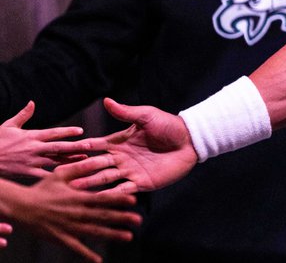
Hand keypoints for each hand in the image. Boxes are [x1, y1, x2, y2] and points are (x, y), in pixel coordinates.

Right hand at [0, 102, 96, 178]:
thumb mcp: (8, 125)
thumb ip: (23, 115)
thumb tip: (32, 102)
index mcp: (30, 136)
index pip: (52, 133)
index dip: (67, 131)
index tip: (80, 131)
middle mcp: (33, 148)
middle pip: (58, 147)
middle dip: (75, 146)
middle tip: (90, 146)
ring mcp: (30, 161)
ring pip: (55, 161)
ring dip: (70, 161)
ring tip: (86, 161)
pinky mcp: (26, 173)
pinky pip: (43, 176)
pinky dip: (55, 177)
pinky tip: (68, 180)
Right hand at [0, 159, 139, 262]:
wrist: (21, 207)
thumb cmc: (42, 189)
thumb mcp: (60, 174)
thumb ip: (79, 168)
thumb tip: (96, 157)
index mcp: (78, 197)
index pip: (102, 198)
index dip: (118, 199)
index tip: (134, 201)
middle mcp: (77, 212)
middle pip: (103, 216)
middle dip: (122, 218)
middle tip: (139, 220)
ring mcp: (70, 227)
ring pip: (94, 231)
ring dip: (112, 234)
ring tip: (129, 236)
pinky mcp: (61, 238)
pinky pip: (76, 248)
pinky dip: (87, 255)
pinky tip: (98, 260)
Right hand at [67, 98, 197, 192]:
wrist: (190, 140)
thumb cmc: (168, 126)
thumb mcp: (146, 117)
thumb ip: (126, 112)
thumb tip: (106, 100)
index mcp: (119, 142)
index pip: (96, 146)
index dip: (81, 149)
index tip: (62, 151)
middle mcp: (121, 158)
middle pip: (96, 164)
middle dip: (80, 169)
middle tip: (61, 175)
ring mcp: (130, 171)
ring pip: (106, 178)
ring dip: (91, 183)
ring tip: (76, 188)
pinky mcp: (142, 182)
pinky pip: (124, 190)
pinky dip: (114, 194)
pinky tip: (101, 199)